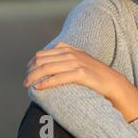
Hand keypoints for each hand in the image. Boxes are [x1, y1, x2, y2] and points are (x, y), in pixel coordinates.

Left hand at [23, 41, 137, 122]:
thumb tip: (46, 62)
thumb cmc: (94, 74)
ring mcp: (76, 63)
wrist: (112, 82)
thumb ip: (65, 57)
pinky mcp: (81, 74)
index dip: (31, 64)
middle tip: (25, 82)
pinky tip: (39, 88)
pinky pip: (58, 78)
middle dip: (30, 71)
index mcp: (69, 49)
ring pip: (47, 68)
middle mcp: (71, 54)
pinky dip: (46, 83)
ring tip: (28, 85)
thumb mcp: (79, 60)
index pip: (42, 53)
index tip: (28, 73)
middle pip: (42, 60)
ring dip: (34, 77)